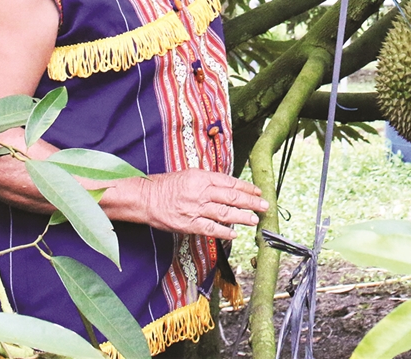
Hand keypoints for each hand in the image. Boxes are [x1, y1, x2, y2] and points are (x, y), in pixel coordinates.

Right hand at [115, 170, 268, 240]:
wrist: (145, 198)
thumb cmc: (166, 186)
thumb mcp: (189, 175)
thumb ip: (208, 181)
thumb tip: (228, 188)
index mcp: (202, 177)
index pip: (230, 182)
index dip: (246, 188)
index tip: (258, 191)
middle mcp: (201, 192)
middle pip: (231, 197)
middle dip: (251, 201)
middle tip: (265, 205)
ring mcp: (195, 208)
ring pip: (224, 213)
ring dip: (242, 217)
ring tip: (254, 219)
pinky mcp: (189, 224)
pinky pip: (210, 228)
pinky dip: (223, 231)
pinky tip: (234, 234)